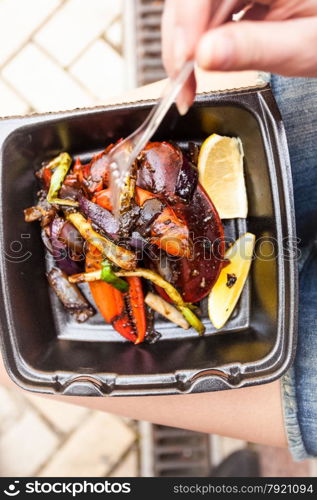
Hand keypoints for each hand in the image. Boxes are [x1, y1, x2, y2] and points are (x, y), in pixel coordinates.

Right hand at [162, 0, 316, 113]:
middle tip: (181, 84)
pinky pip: (207, 12)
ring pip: (194, 6)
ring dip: (184, 45)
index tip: (184, 62)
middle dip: (180, 40)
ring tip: (188, 83)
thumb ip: (253, 48)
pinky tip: (199, 64)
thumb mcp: (302, 46)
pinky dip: (198, 42)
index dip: (186, 22)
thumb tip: (204, 55)